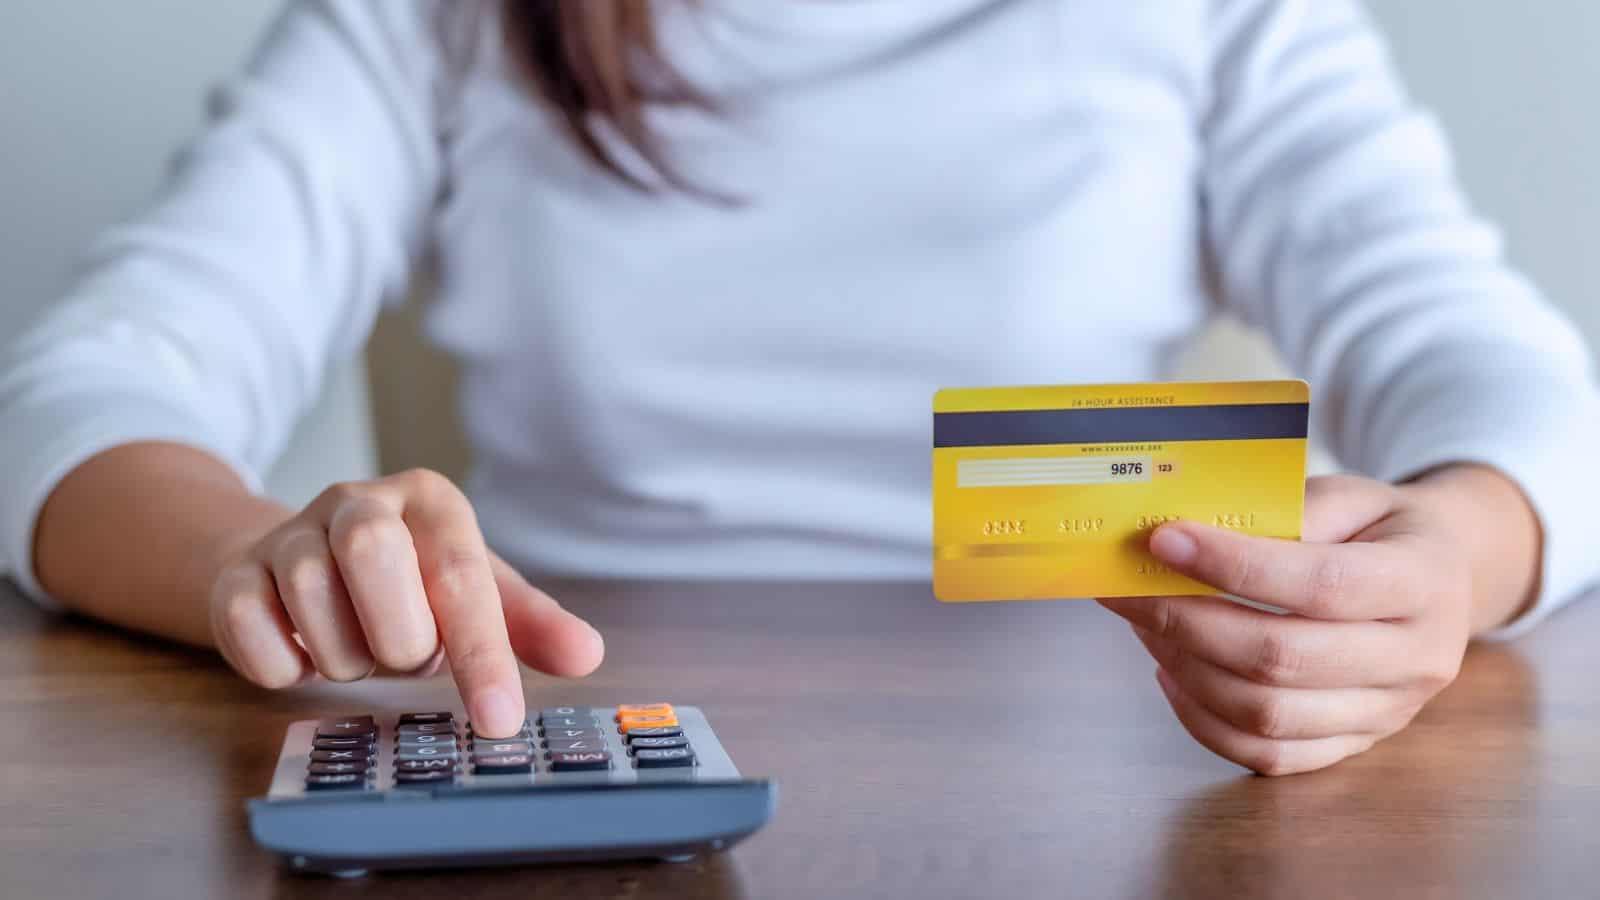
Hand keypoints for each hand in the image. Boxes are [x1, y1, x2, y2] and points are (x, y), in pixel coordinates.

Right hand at [205, 468, 603, 737]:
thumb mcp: (476, 594)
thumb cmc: (409, 583)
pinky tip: (306, 653)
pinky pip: (250, 631)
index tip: (500, 721)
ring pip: (311, 600)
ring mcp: (288, 533)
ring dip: (347, 657)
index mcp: (430, 500)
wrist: (305, 566)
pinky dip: (285, 666)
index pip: (462, 576)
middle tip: (407, 656)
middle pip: (373, 554)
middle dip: (399, 635)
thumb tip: (587, 654)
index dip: (482, 656)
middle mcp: (357, 501)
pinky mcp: (234, 574)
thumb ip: (530, 624)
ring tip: (361, 648)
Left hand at [1099, 467, 1539, 775]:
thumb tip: (1191, 538)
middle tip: (1129, 588)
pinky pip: (1270, 756)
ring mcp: (1389, 712)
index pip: (1322, 584)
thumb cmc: (1378, 529)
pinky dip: (1204, 721)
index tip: (1163, 541)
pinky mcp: (1356, 745)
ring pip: (1269, 715)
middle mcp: (1417, 657)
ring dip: (1187, 669)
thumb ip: (1285, 511)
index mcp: (1423, 581)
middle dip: (1188, 621)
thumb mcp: (1348, 494)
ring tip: (1145, 625)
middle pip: (1284, 657)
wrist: (1440, 578)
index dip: (1235, 565)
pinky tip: (1170, 673)